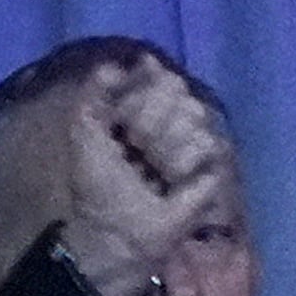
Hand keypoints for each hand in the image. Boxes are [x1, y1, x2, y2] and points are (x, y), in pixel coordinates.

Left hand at [60, 60, 231, 295]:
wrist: (116, 231)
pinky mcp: (211, 167)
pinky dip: (183, 164)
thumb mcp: (84, 131)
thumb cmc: (99, 187)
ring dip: (164, 145)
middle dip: (149, 119)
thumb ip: (95, 91)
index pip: (154, 73)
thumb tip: (116, 64)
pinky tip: (170, 182)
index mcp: (143, 106)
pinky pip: (208, 144)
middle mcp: (172, 118)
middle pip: (177, 88)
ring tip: (151, 171)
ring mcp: (194, 141)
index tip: (120, 122)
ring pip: (195, 113)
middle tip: (134, 149)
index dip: (137, 93)